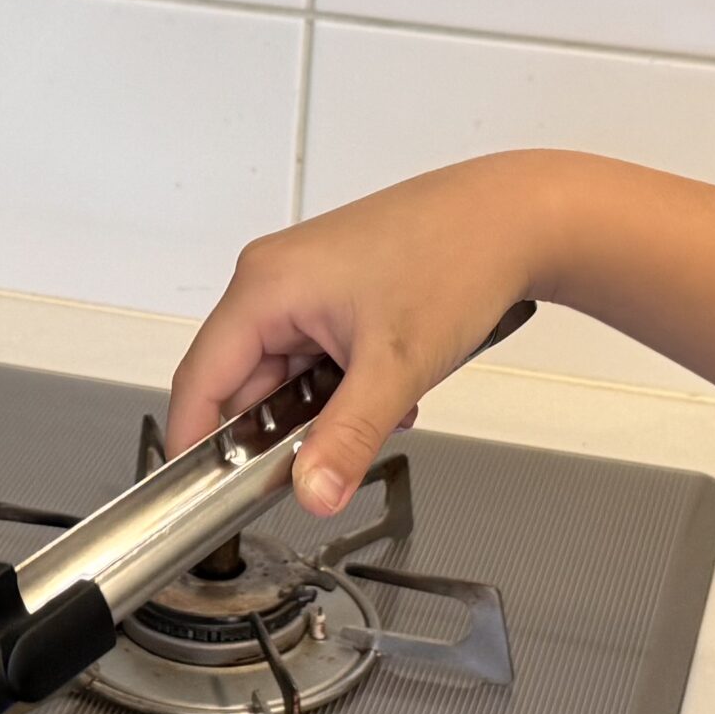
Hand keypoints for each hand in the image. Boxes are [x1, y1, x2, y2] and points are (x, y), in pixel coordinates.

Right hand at [166, 159, 560, 513]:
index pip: (199, 381)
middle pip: (243, 384)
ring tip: (380, 403)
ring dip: (326, 408)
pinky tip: (388, 387)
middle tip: (328, 456)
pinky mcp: (332, 291)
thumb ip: (346, 439)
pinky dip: (345, 386)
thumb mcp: (395, 367)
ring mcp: (303, 284)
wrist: (517, 218)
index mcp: (264, 286)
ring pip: (287, 376)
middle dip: (286, 430)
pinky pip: (316, 359)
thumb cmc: (458, 256)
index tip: (208, 495)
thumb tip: (312, 493)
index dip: (198, 445)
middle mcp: (273, 279)